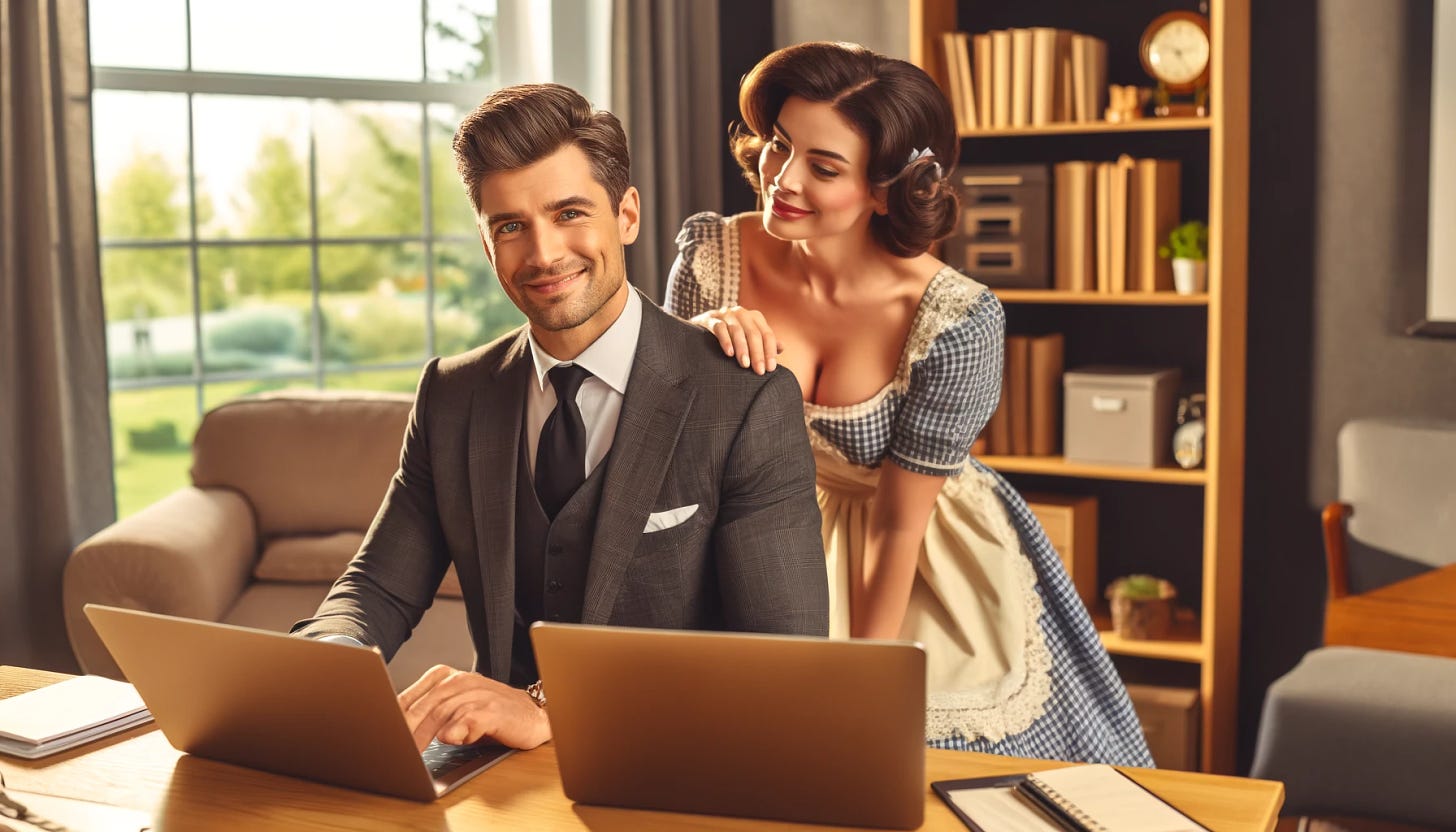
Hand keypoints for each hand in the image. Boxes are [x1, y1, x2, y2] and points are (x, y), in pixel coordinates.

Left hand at [398, 665, 550, 750]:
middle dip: (406, 729)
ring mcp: (479, 694)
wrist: (533, 716)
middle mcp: (461, 681)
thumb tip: (396, 730)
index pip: (411, 696)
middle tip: (395, 748)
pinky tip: (449, 739)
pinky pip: (471, 719)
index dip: (394, 717)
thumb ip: (430, 715)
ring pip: (444, 713)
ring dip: (426, 735)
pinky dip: (458, 729)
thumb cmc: (491, 714)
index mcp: (447, 678)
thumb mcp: (456, 710)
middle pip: (425, 706)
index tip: (382, 733)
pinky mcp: (494, 710)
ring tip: (414, 751)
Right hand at [690, 306, 781, 374]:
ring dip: (742, 349)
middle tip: (759, 371)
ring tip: (745, 365)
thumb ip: (763, 342)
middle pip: (753, 333)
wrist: (702, 328)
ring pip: (737, 330)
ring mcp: (725, 314)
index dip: (770, 352)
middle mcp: (741, 313)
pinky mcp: (710, 318)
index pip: (767, 334)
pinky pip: (719, 328)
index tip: (770, 368)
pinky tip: (729, 353)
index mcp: (754, 317)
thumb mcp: (748, 337)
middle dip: (758, 353)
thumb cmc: (730, 336)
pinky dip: (725, 341)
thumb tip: (781, 347)